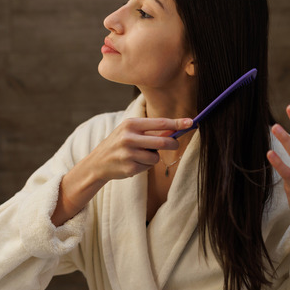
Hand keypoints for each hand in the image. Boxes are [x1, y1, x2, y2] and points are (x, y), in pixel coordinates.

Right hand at [53, 116, 191, 225]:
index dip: (177, 123)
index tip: (191, 122)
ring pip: (156, 156)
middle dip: (172, 144)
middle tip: (174, 144)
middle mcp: (129, 137)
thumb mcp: (129, 131)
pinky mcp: (130, 167)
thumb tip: (175, 129)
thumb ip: (149, 130)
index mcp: (131, 124)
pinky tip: (134, 163)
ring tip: (141, 155)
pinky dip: (145, 165)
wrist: (98, 162)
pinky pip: (148, 166)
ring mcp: (129, 153)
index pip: (159, 122)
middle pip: (162, 141)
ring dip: (154, 157)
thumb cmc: (119, 143)